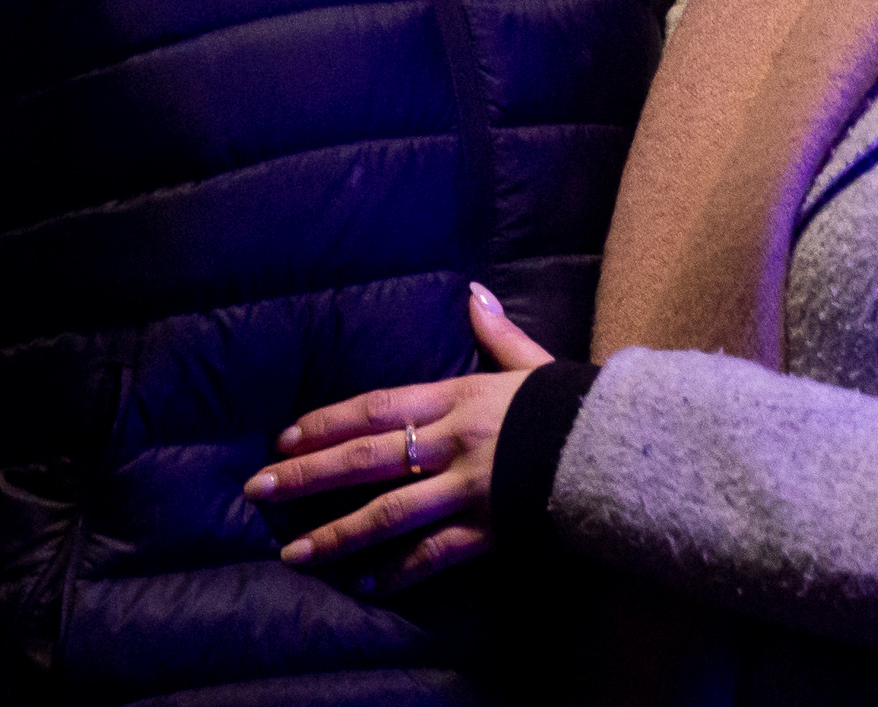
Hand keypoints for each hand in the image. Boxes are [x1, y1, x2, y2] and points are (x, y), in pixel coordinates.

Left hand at [244, 283, 554, 586]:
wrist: (621, 449)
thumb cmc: (573, 404)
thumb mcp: (531, 362)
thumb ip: (496, 333)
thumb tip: (473, 294)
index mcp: (456, 397)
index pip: (374, 407)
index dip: (325, 422)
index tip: (283, 438)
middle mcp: (451, 441)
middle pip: (365, 458)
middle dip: (306, 475)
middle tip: (257, 489)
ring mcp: (467, 488)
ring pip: (388, 513)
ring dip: (336, 534)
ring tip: (293, 552)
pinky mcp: (488, 529)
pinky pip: (434, 554)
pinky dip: (399, 571)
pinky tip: (366, 585)